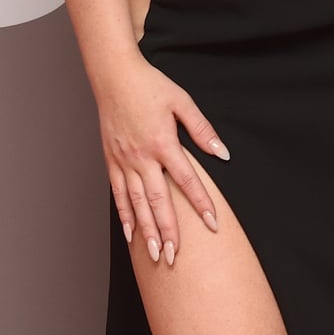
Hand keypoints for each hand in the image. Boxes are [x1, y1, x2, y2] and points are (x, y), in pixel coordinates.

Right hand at [95, 55, 229, 267]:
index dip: (201, 204)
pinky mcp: (111, 162)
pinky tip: (130, 234)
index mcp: (163, 143)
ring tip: (156, 255)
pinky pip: (119, 194)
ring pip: (137, 204)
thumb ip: (202, 129)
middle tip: (177, 257)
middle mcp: (142, 157)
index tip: (213, 224)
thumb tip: (222, 152)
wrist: (114, 77)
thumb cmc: (151, 86)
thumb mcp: (183, 102)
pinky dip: (125, 216)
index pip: (187, 180)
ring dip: (147, 231)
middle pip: (159, 201)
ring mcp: (124, 161)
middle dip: (169, 231)